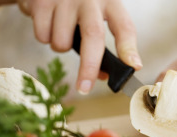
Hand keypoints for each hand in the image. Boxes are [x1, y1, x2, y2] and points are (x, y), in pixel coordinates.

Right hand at [16, 0, 141, 93]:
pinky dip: (44, 37)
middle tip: (85, 88)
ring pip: (63, 42)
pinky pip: (43, 36)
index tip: (134, 67)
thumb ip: (101, 43)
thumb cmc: (77, 4)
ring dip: (61, 47)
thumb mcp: (96, 15)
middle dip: (89, 67)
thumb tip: (102, 76)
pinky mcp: (42, 2)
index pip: (124, 27)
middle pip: (93, 36)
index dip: (129, 49)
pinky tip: (48, 22)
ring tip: (61, 31)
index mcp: (110, 2)